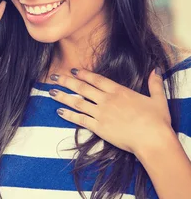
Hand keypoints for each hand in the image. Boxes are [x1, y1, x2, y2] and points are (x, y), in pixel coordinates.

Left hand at [48, 68, 173, 155]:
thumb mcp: (158, 99)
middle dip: (66, 81)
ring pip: (77, 102)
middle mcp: (107, 100)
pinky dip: (68, 115)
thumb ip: (154, 83)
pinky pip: (80, 119)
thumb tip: (156, 69)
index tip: (73, 70)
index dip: (84, 74)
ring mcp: (101, 114)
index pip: (97, 79)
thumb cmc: (157, 121)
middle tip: (53, 77)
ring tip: (51, 92)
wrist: (153, 140)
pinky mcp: (99, 128)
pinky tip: (58, 111)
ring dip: (63, 96)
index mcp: (119, 91)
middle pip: (82, 88)